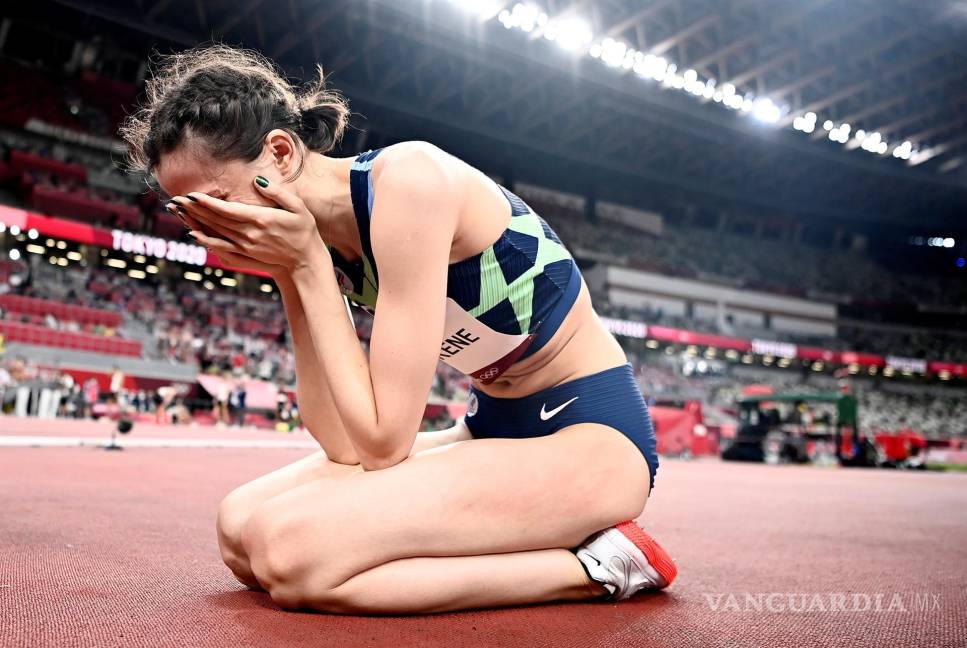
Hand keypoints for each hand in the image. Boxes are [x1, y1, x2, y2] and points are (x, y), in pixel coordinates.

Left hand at [172, 177, 325, 271]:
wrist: (306, 260)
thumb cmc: (304, 231)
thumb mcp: (298, 207)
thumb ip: (278, 193)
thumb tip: (257, 181)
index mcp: (260, 219)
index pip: (227, 209)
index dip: (207, 202)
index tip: (191, 194)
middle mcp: (249, 233)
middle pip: (216, 219)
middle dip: (194, 209)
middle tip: (175, 199)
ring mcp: (246, 245)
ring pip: (215, 231)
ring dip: (196, 221)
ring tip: (179, 211)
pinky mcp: (246, 254)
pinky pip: (221, 246)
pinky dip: (206, 240)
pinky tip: (193, 234)